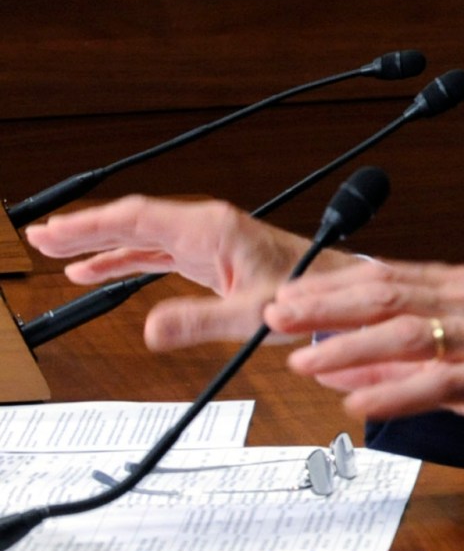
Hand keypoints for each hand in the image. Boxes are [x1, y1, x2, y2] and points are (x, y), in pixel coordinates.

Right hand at [23, 195, 353, 349]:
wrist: (338, 294)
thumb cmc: (307, 295)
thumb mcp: (251, 315)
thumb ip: (199, 322)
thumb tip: (151, 332)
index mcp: (212, 229)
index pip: (138, 218)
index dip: (91, 225)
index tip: (53, 232)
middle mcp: (206, 228)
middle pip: (132, 221)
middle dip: (84, 229)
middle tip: (39, 238)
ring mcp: (207, 242)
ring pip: (140, 236)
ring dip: (98, 244)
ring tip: (55, 252)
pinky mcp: (209, 258)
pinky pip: (155, 255)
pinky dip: (123, 260)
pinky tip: (95, 270)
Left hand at [274, 260, 463, 482]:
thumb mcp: (460, 364)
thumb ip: (400, 362)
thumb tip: (333, 365)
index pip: (385, 276)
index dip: (329, 287)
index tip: (282, 299)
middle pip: (388, 295)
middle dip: (325, 306)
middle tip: (276, 318)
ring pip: (409, 333)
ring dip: (350, 347)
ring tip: (304, 362)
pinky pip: (441, 381)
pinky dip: (395, 390)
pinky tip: (359, 401)